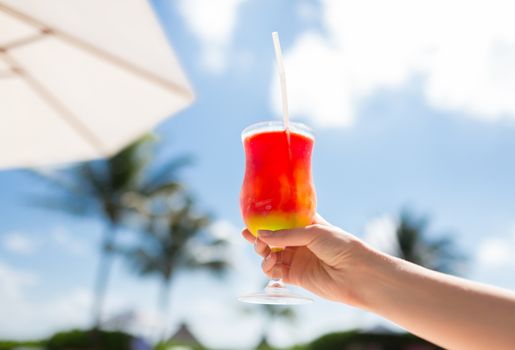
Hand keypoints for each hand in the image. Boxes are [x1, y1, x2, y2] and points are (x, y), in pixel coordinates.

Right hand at [241, 214, 370, 305]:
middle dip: (259, 237)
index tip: (252, 218)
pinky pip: (275, 272)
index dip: (267, 220)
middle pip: (272, 239)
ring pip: (270, 255)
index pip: (282, 220)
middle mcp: (300, 242)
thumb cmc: (341, 246)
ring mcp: (297, 259)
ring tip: (265, 251)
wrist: (357, 274)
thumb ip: (286, 234)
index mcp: (306, 226)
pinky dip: (268, 268)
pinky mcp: (295, 277)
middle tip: (249, 235)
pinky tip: (270, 263)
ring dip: (263, 253)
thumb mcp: (313, 232)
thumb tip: (261, 234)